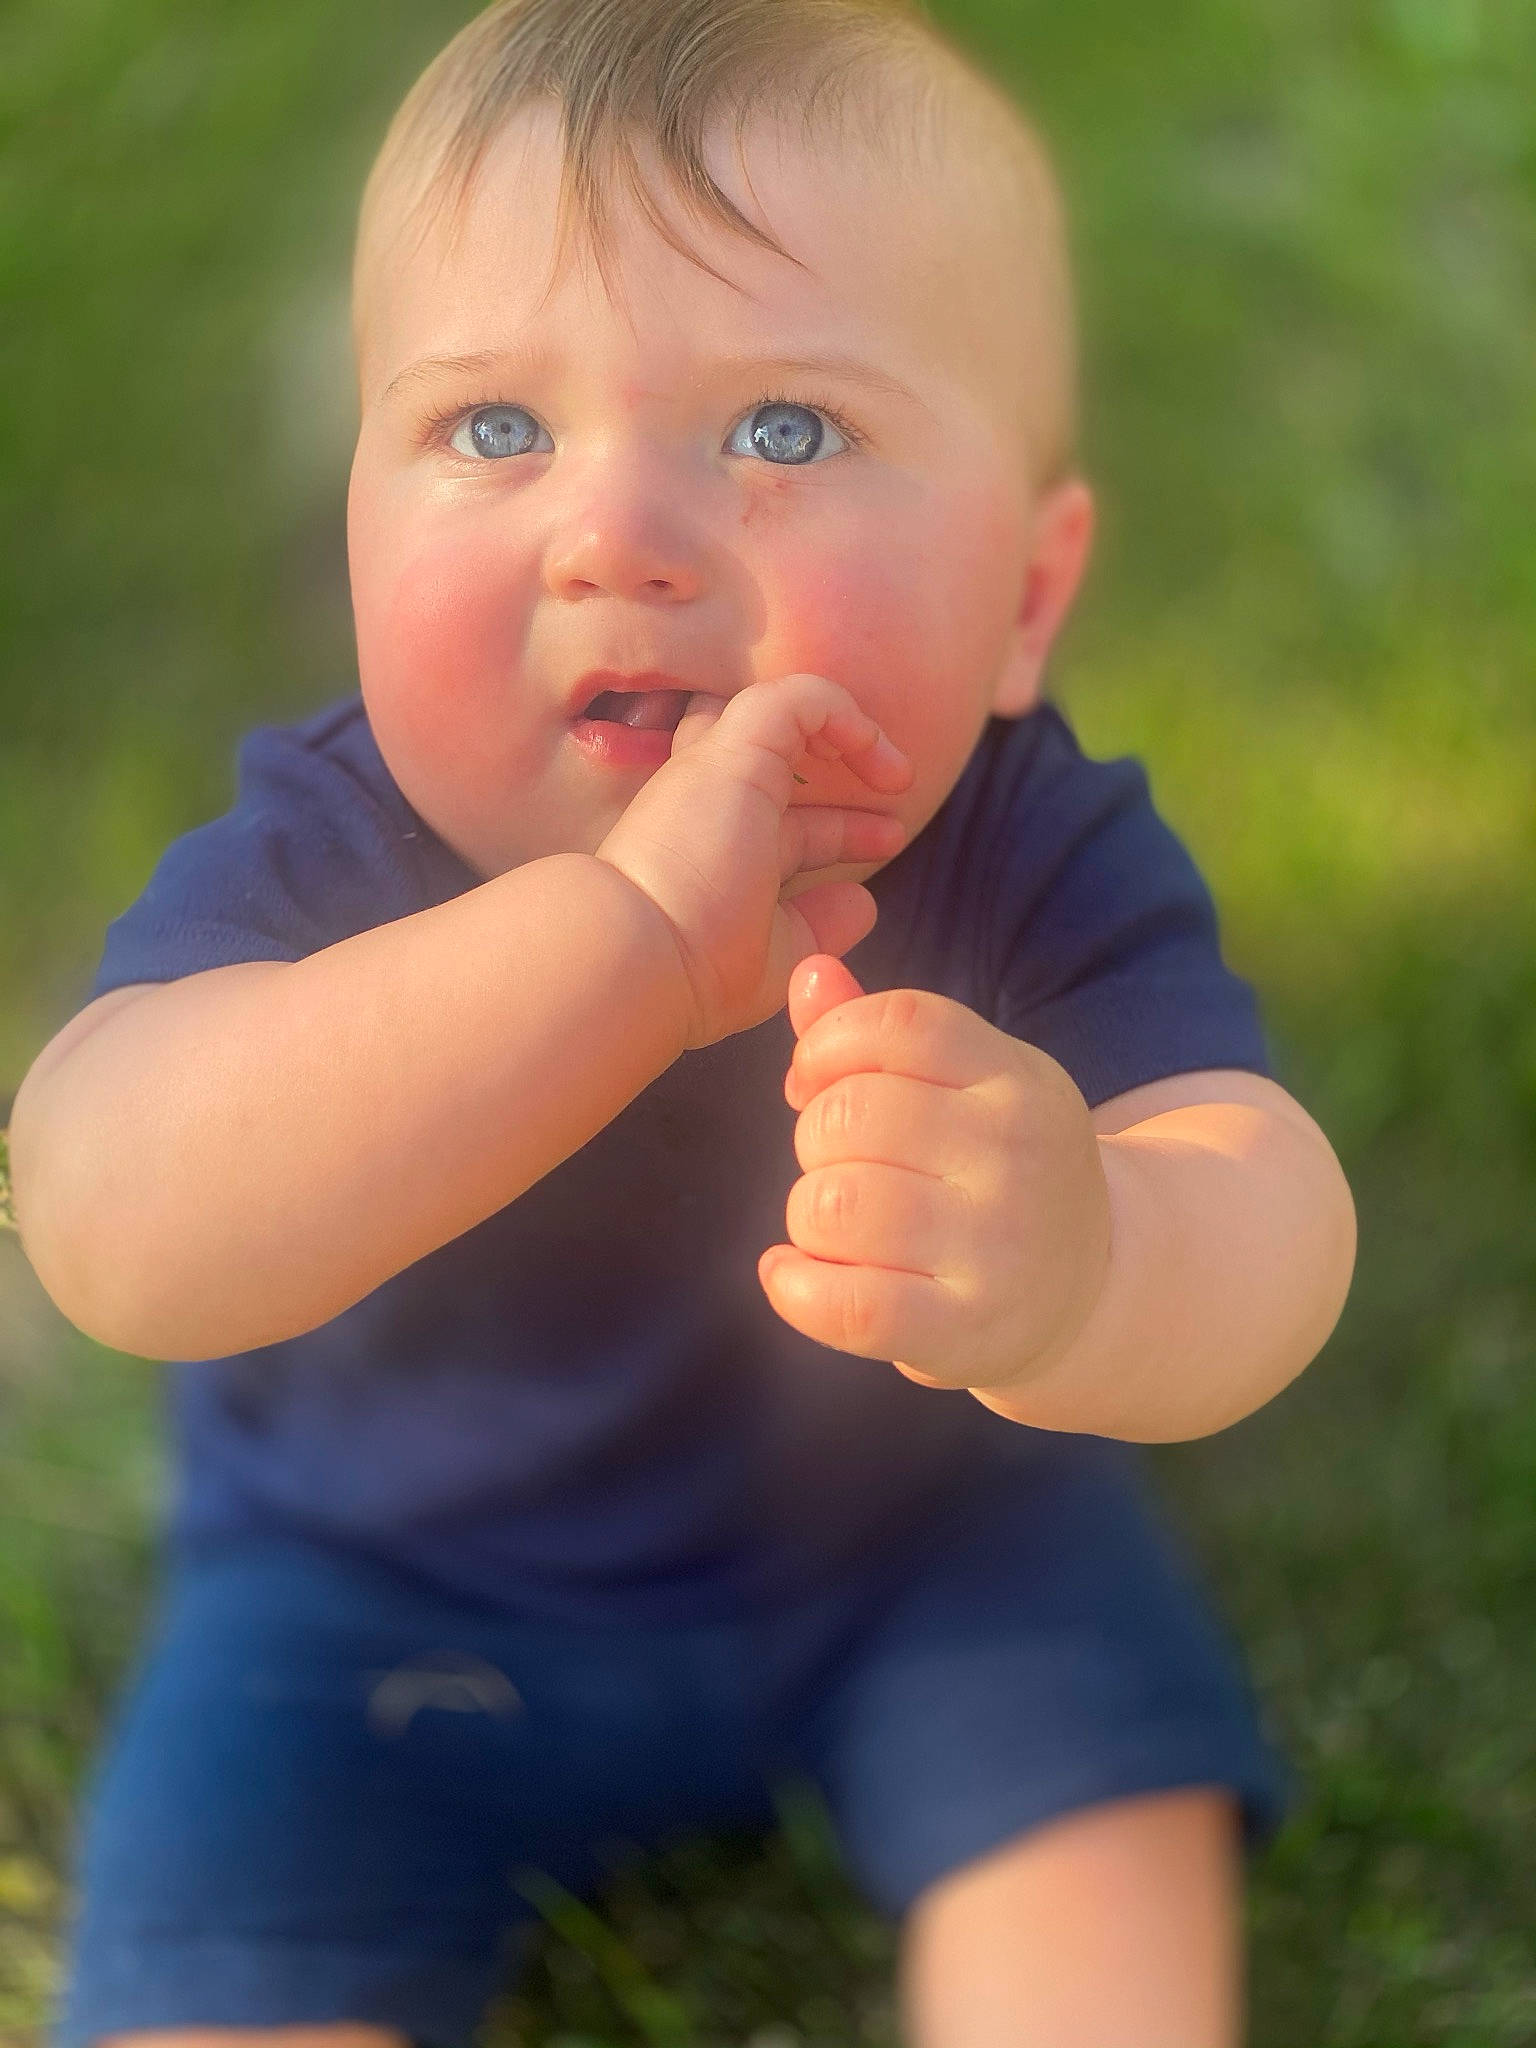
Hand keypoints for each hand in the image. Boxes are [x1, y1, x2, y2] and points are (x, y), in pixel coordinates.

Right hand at [595, 675, 911, 1047]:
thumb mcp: (775, 955)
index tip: (888, 842)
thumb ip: (819, 925)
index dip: (840, 827)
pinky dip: (842, 713)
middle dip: (837, 767)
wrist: (638, 956)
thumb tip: (862, 900)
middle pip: (772, 757)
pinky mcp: (732, 750)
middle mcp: (704, 803)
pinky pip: (799, 699)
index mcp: (709, 850)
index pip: (782, 821)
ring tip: (894, 769)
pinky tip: (875, 752)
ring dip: (843, 729)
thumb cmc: (695, 970)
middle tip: (895, 788)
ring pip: (774, 710)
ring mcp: (713, 771)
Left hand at [758, 956, 1111, 1392]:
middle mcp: (1015, 1154)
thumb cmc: (994, 1171)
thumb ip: (876, 1032)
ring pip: (833, 1205)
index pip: (899, 1024)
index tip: (816, 1080)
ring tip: (835, 1225)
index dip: (828, 1044)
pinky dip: (793, 1287)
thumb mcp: (964, 1087)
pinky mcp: (967, 1329)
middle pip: (849, 1115)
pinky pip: (845, 1304)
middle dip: (814, 1138)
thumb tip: (808, 973)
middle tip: (839, 1165)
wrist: (1095, 1287)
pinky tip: (794, 1275)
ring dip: (807, 1214)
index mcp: (1015, 1078)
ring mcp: (996, 1246)